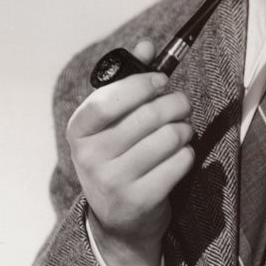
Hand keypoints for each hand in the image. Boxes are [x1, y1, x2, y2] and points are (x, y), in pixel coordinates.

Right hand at [66, 38, 194, 265]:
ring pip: (167, 139)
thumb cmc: (118, 157)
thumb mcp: (112, 123)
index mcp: (79, 131)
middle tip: (182, 104)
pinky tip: (180, 155)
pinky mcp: (139, 201)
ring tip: (181, 131)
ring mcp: (113, 182)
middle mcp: (90, 157)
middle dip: (174, 104)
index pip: (108, 100)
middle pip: (146, 117)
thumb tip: (146, 44)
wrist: (118, 221)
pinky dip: (186, 155)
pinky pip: (178, 164)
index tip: (162, 80)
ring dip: (183, 130)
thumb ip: (127, 81)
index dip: (141, 85)